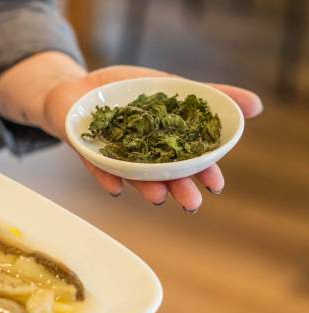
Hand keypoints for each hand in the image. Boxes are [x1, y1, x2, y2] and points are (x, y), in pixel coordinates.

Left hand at [41, 65, 263, 210]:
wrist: (78, 88)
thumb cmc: (127, 91)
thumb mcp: (171, 86)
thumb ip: (210, 96)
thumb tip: (256, 106)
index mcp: (165, 142)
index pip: (188, 161)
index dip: (203, 173)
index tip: (216, 186)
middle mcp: (141, 155)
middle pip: (163, 174)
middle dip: (178, 189)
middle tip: (192, 204)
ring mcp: (114, 156)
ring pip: (133, 175)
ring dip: (146, 187)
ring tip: (158, 197)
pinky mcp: (88, 152)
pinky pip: (97, 166)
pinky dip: (106, 176)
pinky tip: (117, 188)